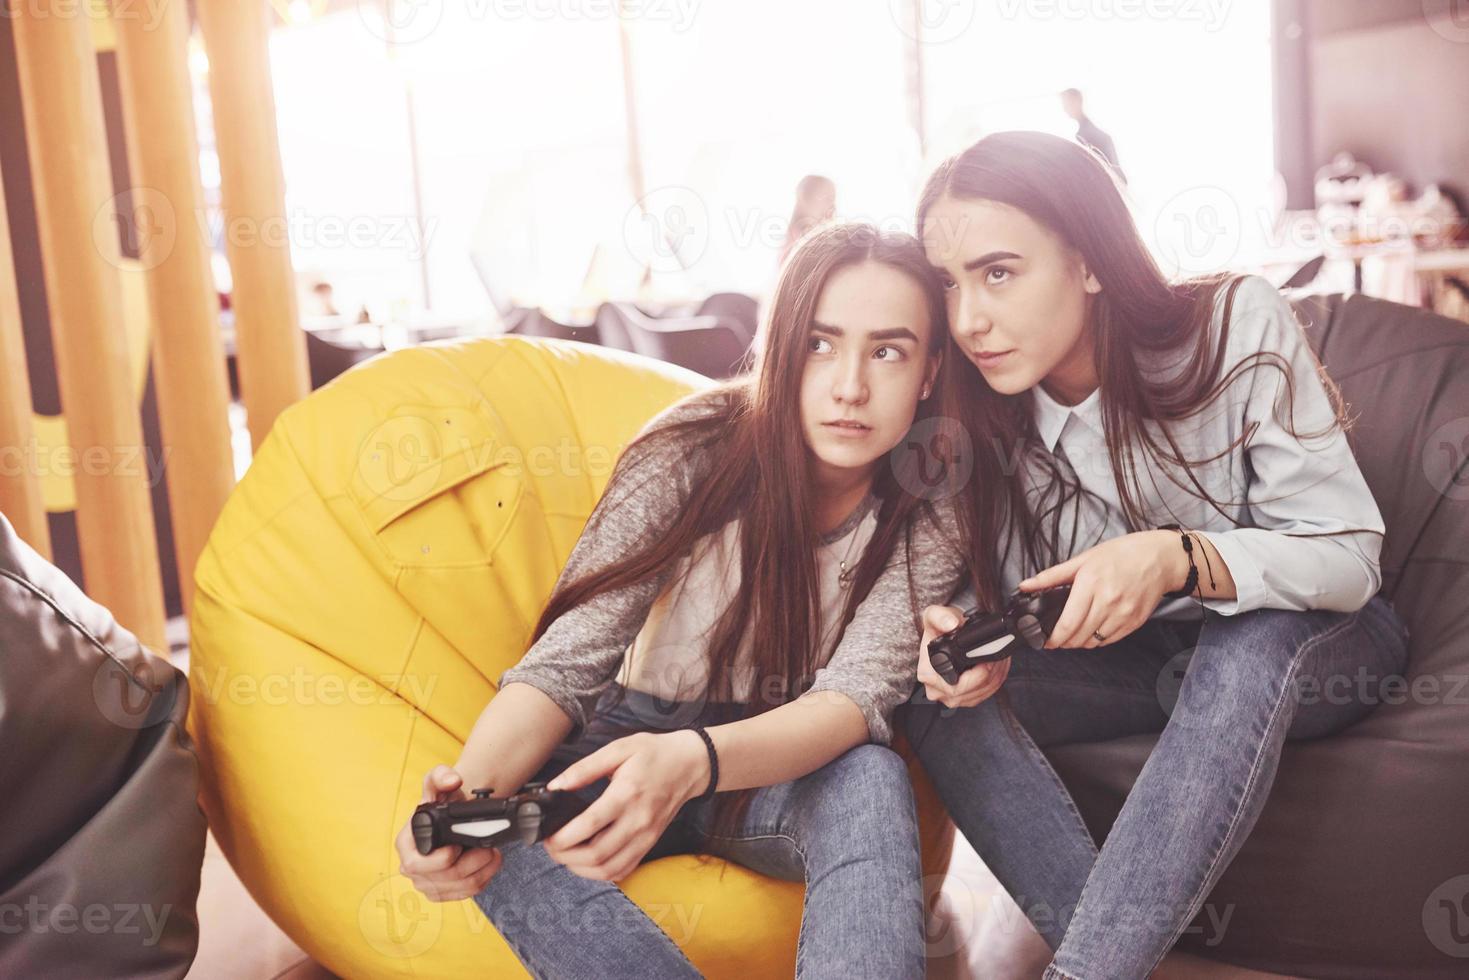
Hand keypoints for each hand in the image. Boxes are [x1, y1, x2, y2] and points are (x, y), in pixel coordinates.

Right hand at [396, 765, 503, 901]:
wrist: (456, 814)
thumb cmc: (443, 801)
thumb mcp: (439, 782)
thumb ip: (442, 775)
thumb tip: (452, 781)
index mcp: (405, 844)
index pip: (418, 864)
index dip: (443, 858)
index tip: (460, 845)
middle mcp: (411, 867)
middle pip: (445, 878)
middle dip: (472, 864)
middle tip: (488, 848)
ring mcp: (427, 882)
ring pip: (459, 888)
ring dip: (482, 871)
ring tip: (492, 854)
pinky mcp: (443, 892)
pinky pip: (466, 893)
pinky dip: (483, 879)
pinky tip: (488, 864)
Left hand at [542, 731, 709, 881]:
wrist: (690, 764)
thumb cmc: (654, 753)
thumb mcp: (618, 749)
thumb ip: (584, 768)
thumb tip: (556, 786)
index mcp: (627, 794)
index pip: (590, 825)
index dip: (563, 837)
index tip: (547, 836)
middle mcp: (638, 821)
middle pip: (596, 855)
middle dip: (566, 857)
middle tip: (551, 847)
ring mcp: (646, 836)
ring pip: (609, 869)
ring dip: (581, 869)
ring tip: (565, 856)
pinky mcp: (650, 844)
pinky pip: (623, 869)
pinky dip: (602, 872)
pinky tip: (588, 861)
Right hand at [916, 604, 1010, 708]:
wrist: (943, 633)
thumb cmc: (938, 629)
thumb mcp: (933, 615)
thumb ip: (940, 617)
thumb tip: (950, 624)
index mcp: (928, 675)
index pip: (960, 686)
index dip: (979, 674)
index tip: (987, 659)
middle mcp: (937, 691)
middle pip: (974, 691)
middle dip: (991, 673)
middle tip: (996, 657)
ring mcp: (951, 697)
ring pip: (983, 693)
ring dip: (996, 676)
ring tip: (997, 659)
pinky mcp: (964, 699)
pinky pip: (986, 694)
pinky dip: (995, 680)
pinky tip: (995, 667)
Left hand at [1019, 530, 1184, 649]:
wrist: (1161, 558)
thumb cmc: (1122, 554)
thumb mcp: (1084, 558)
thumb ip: (1052, 576)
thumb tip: (1025, 586)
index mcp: (1091, 583)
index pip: (1068, 623)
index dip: (1053, 638)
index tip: (1045, 641)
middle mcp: (1108, 601)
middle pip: (1079, 636)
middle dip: (1063, 642)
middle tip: (1056, 638)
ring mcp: (1124, 614)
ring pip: (1094, 642)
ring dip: (1079, 643)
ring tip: (1073, 635)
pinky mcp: (1135, 622)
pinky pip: (1110, 640)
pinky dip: (1097, 640)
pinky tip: (1092, 631)